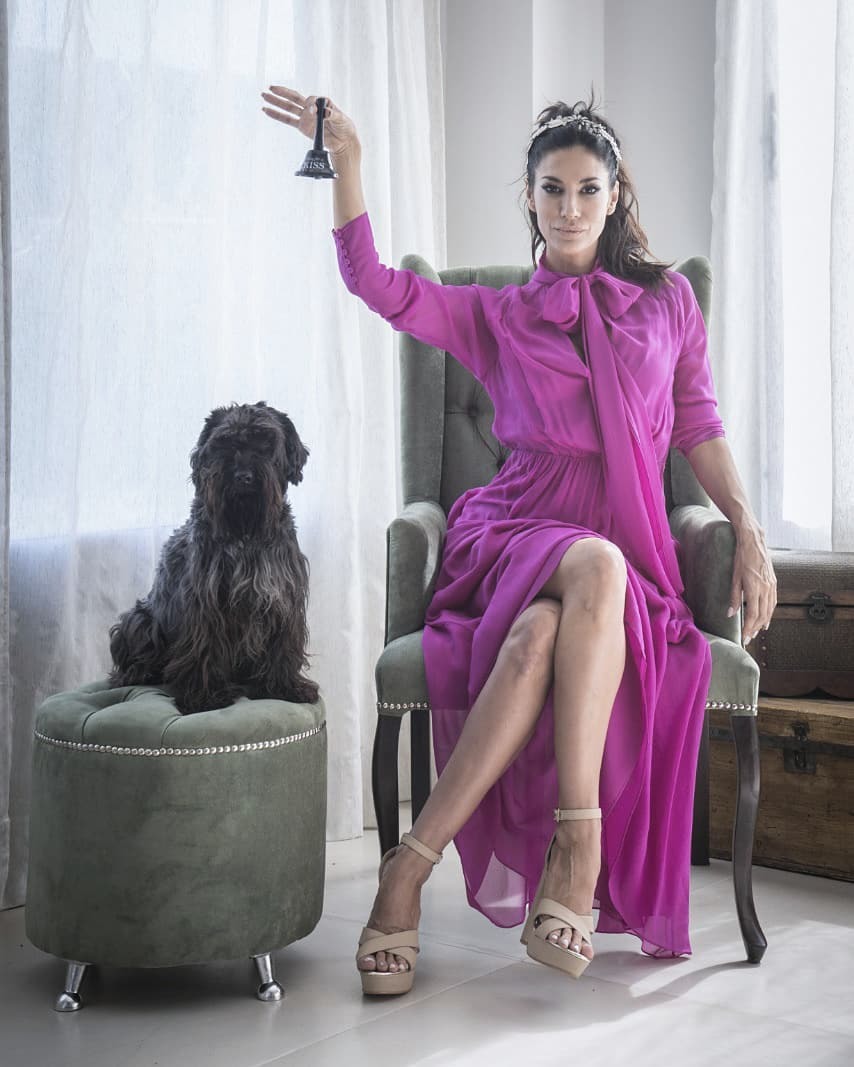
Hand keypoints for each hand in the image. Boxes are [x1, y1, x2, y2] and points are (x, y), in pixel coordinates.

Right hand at [260, 85, 359, 158]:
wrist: (344, 140)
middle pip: (294, 98)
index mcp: (321, 102)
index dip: (310, 105)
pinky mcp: (303, 127)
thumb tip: (324, 111)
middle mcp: (312, 107)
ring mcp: (306, 117)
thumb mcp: (341, 119)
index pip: (310, 100)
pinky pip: (288, 120)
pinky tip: (267, 110)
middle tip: (270, 88)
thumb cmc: (344, 126)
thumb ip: (332, 114)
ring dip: (276, 102)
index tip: (313, 111)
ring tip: (264, 96)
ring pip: (288, 108)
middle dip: (282, 93)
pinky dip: (277, 115)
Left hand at [728, 522, 776, 645]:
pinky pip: (773, 601)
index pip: (753, 615)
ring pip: (770, 609)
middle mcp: (766, 588)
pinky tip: (766, 617)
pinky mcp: (774, 582)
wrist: (754, 541)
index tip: (745, 638)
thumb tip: (730, 614)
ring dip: (763, 622)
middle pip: (763, 615)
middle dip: (755, 628)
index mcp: (754, 588)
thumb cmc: (741, 557)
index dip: (749, 628)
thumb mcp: (734, 577)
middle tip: (749, 638)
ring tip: (757, 631)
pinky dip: (770, 612)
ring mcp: (772, 585)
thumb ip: (734, 597)